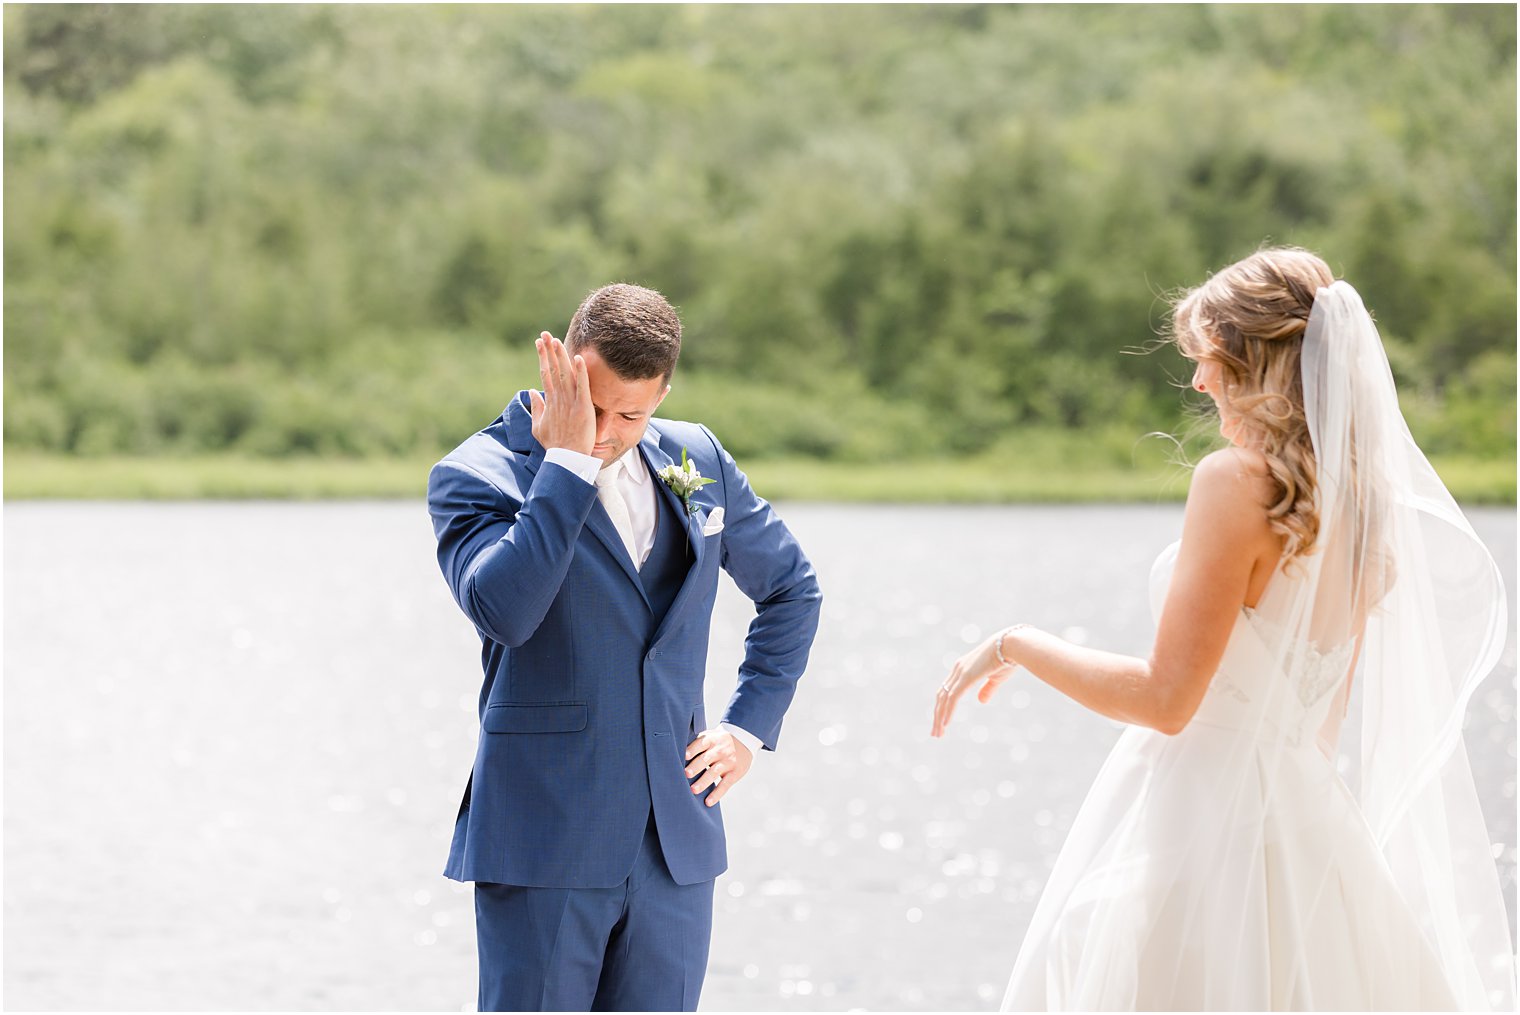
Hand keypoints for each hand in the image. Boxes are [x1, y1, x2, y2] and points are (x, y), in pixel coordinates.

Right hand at [528, 332, 594, 454]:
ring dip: (561, 356)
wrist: (567, 459)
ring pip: (565, 374)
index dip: (543, 357)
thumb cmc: (555, 445)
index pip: (545, 374)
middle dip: (548, 351)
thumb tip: (532, 391)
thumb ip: (537, 408)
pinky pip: (583, 386)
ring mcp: (571, 402)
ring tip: (556, 340)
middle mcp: (558, 399)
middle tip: (544, 334)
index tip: (540, 343)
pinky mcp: (584, 408)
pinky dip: (581, 372)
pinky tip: (579, 358)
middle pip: (552, 369)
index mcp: (549, 402)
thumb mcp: (539, 427)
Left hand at [684, 728, 752, 806]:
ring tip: (693, 790)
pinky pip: (725, 785)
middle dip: (696, 766)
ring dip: (703, 782)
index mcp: (711, 740)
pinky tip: (708, 802)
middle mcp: (720, 750)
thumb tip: (674, 752)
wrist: (744, 741)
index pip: (701, 743)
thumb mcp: (710, 736)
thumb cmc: (718, 742)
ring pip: (714, 772)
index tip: (685, 756)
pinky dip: (717, 794)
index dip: (693, 749)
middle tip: (686, 774)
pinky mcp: (734, 773)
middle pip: (706, 758)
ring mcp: (728, 762)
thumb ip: (696, 743)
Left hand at [931, 631, 1017, 737]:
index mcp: (963, 668)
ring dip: (939, 717)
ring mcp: (960, 673)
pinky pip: (953, 698)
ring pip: (944, 699)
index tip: (941, 720)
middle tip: (935, 732)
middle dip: (937, 714)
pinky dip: (947, 712)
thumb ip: (987, 689)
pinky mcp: (966, 677)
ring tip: (937, 733)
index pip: (947, 690)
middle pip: (941, 695)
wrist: (1012, 645)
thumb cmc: (1007, 659)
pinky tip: (945, 724)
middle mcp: (958, 669)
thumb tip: (981, 701)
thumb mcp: (996, 678)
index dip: (943, 705)